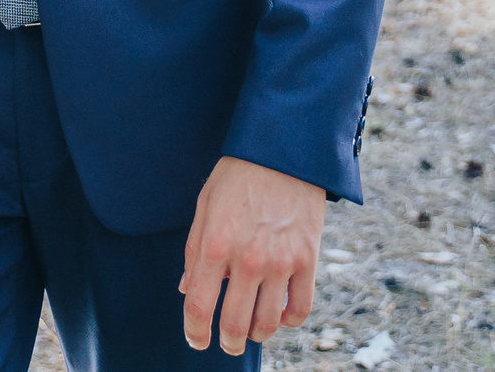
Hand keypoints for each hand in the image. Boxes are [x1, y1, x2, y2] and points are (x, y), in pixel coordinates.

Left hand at [180, 156, 324, 355]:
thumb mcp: (205, 206)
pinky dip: (289, 321)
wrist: (283, 151)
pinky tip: (280, 316)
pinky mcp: (308, 259)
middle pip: (233, 323)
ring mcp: (280, 262)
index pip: (198, 305)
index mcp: (215, 244)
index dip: (194, 331)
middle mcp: (247, 259)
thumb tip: (186, 288)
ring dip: (256, 334)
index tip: (196, 340)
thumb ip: (193, 250)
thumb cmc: (238, 175)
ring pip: (268, 323)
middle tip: (225, 344)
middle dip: (226, 342)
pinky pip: (300, 308)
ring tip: (251, 331)